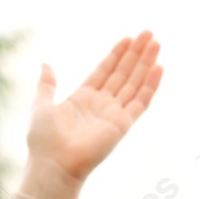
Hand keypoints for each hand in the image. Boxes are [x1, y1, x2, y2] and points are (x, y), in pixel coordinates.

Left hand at [20, 32, 163, 198]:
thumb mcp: (41, 105)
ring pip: (134, 83)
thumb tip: (45, 64)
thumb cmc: (43, 140)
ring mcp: (113, 114)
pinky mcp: (122, 125)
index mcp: (82, 98)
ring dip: (145, 63)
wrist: (53, 164)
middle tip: (148, 33)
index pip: (104, 71)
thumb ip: (47, 85)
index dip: (116, 55)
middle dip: (135, 53)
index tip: (128, 38)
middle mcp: (101, 105)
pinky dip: (150, 85)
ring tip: (156, 43)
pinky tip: (158, 68)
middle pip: (123, 74)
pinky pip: (140, 102)